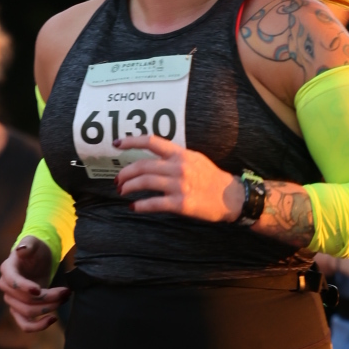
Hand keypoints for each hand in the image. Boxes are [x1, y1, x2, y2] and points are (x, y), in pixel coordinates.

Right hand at [0, 238, 68, 333]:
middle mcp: (6, 287)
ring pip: (27, 313)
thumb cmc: (36, 249)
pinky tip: (53, 319)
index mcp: (7, 269)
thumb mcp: (34, 242)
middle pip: (24, 300)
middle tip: (66, 292)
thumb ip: (28, 244)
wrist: (38, 260)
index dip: (24, 287)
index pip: (12, 281)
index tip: (39, 290)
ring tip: (64, 298)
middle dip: (48, 298)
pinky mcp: (20, 310)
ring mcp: (12, 300)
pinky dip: (38, 326)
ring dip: (48, 308)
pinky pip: (25, 324)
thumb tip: (21, 250)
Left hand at [114, 137, 243, 220]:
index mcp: (181, 154)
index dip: (131, 141)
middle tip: (117, 180)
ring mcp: (179, 185)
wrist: (231, 197)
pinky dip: (140, 205)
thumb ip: (175, 157)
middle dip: (125, 173)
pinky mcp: (181, 204)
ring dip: (129, 187)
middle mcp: (179, 167)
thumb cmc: (211, 179)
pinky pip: (154, 203)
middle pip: (143, 166)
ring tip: (122, 191)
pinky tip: (133, 207)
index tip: (117, 144)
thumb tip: (153, 157)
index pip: (152, 142)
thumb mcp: (195, 160)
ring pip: (145, 182)